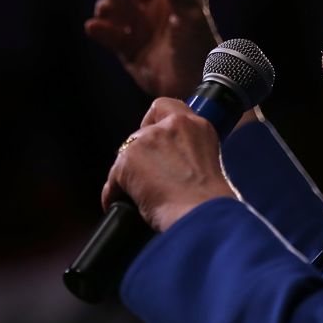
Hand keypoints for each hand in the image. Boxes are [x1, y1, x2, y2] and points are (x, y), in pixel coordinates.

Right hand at [85, 0, 221, 98]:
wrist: (193, 90)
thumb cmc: (200, 50)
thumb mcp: (190, 16)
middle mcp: (159, 8)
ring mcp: (143, 29)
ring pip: (115, 9)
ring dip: (107, 8)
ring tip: (106, 13)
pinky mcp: (131, 52)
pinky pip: (110, 35)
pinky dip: (101, 30)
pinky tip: (95, 27)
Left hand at [102, 98, 235, 231]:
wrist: (203, 217)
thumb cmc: (209, 203)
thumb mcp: (207, 164)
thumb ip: (189, 153)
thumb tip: (170, 165)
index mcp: (197, 126)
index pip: (166, 105)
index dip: (153, 121)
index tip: (152, 135)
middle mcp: (173, 125)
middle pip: (141, 133)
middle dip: (140, 156)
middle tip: (147, 178)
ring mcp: (148, 140)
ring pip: (126, 154)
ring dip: (129, 174)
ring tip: (137, 197)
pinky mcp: (128, 160)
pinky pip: (113, 178)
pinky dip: (114, 193)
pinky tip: (119, 206)